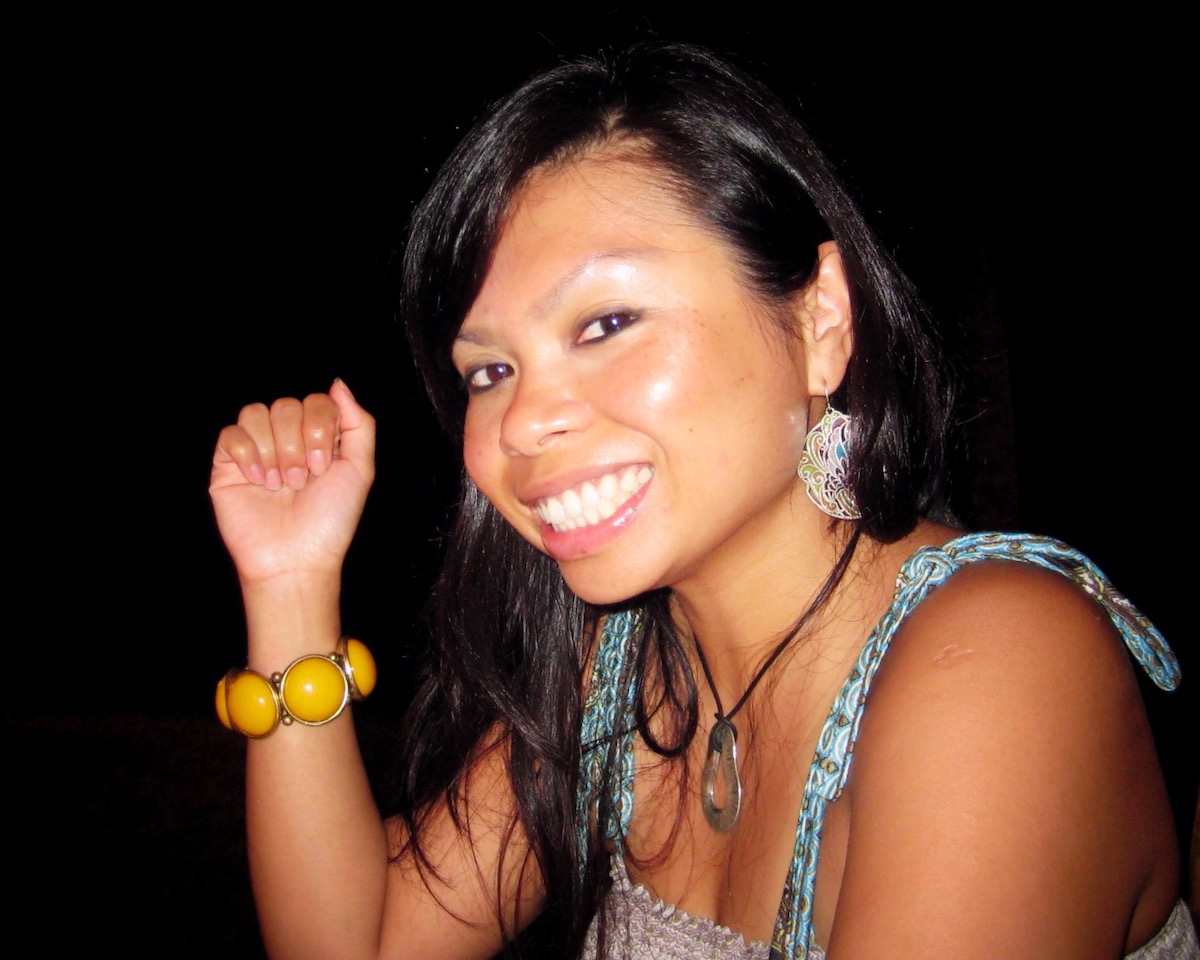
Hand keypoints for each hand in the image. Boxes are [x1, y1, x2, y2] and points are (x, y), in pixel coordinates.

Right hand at [210, 379, 374, 586]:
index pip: (316, 401)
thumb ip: (358, 424)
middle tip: (301, 480)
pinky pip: (231, 434)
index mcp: (318, 438)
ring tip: (281, 484)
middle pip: (285, 405)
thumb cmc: (330, 520)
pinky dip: (248, 454)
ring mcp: (256, 451)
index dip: (320, 428)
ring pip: (256, 412)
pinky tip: (259, 481)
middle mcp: (287, 440)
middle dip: (297, 444)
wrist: (296, 558)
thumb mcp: (360, 469)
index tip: (324, 467)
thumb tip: (337, 384)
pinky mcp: (227, 465)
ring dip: (274, 450)